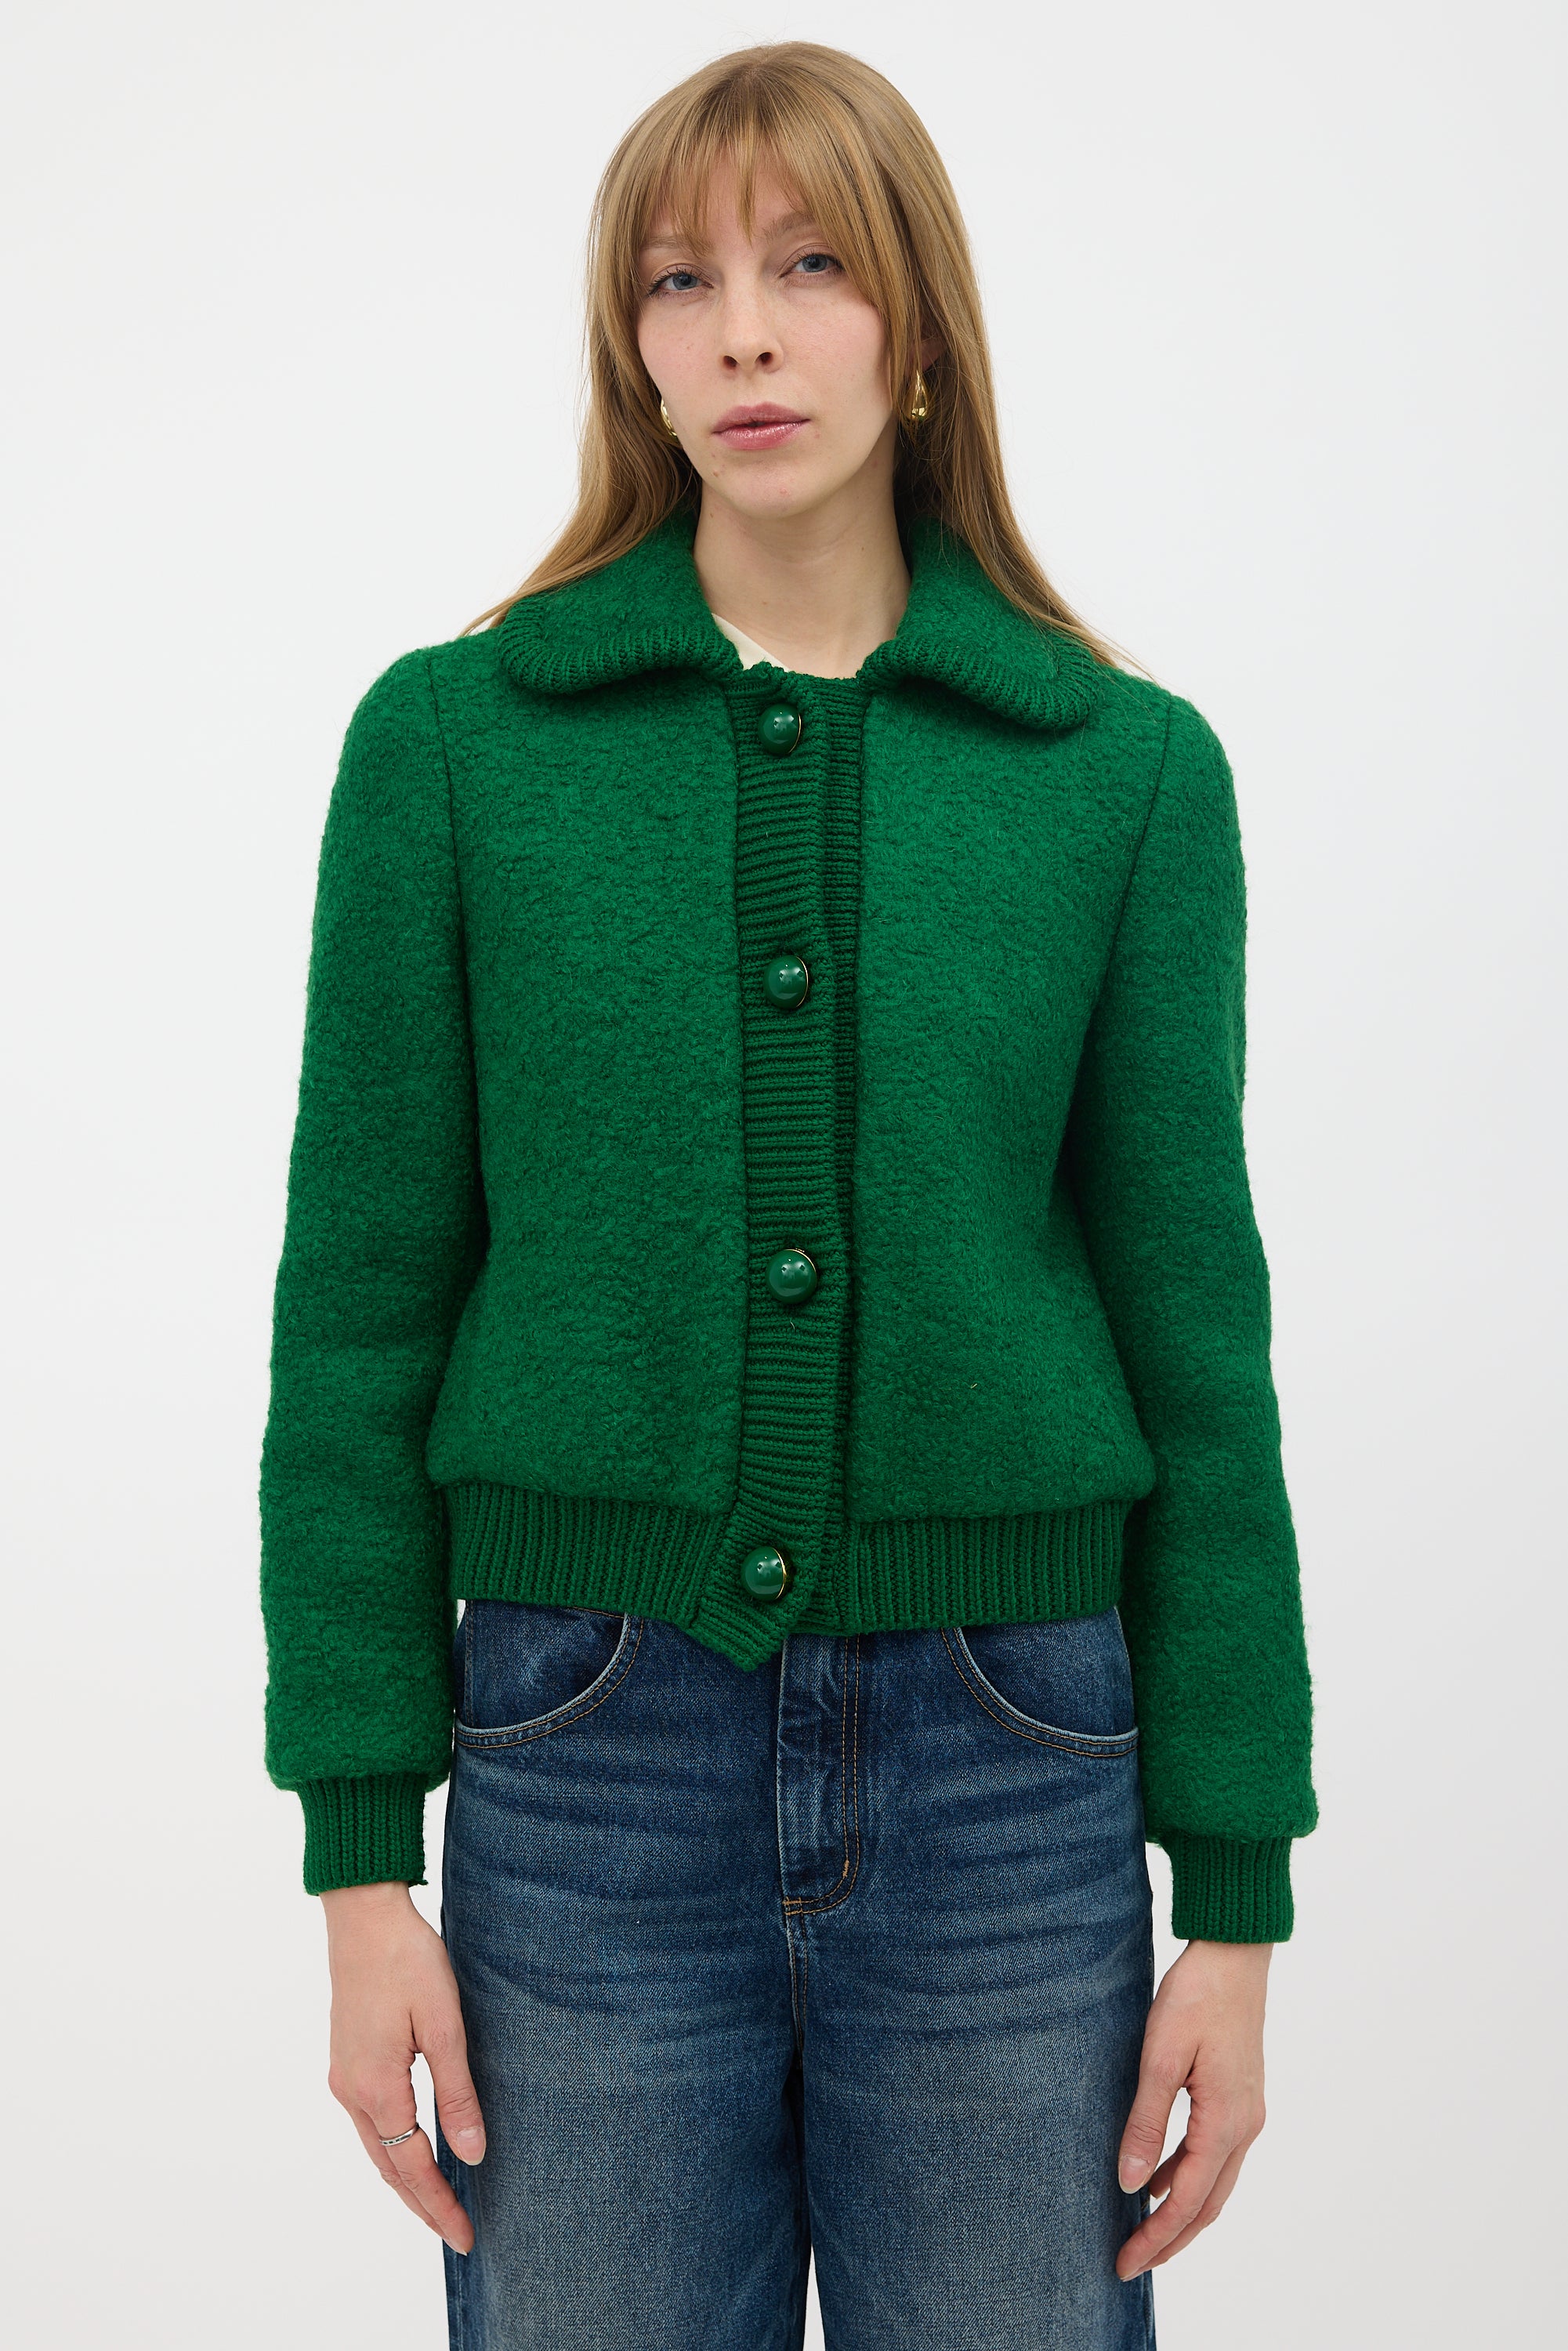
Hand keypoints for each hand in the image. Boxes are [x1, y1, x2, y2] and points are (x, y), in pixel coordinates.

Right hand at [320, 1881, 485, 2254]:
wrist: (363, 1914)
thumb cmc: (407, 1960)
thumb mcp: (444, 2025)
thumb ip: (456, 2093)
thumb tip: (472, 2155)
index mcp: (377, 2088)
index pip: (413, 2168)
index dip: (441, 2205)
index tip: (466, 2237)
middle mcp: (352, 2091)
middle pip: (389, 2169)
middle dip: (423, 2205)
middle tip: (457, 2235)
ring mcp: (344, 2076)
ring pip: (377, 2149)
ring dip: (406, 2181)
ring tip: (439, 2205)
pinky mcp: (346, 2059)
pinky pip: (371, 2123)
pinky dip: (393, 2150)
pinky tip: (412, 2152)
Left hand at [1115, 1938, 1270, 2279]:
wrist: (1236, 1953)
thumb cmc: (1196, 1996)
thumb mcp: (1160, 2057)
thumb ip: (1147, 2123)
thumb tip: (1133, 2185)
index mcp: (1226, 2122)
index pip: (1188, 2202)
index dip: (1156, 2238)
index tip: (1124, 2263)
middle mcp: (1245, 2126)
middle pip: (1208, 2205)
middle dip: (1170, 2240)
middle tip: (1130, 2263)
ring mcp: (1248, 2113)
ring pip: (1216, 2185)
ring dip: (1182, 2213)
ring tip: (1143, 2233)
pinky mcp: (1241, 2097)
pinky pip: (1216, 2156)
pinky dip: (1190, 2179)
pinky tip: (1161, 2179)